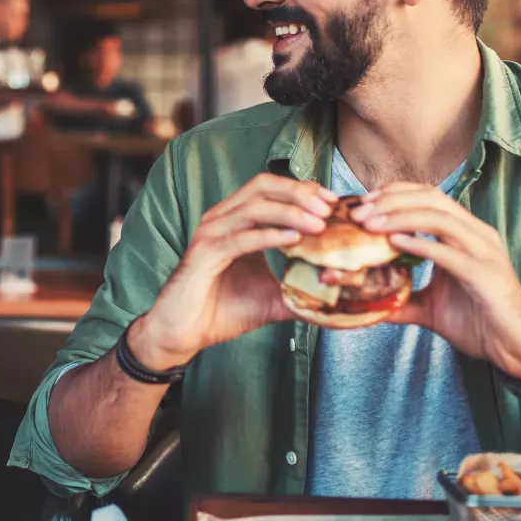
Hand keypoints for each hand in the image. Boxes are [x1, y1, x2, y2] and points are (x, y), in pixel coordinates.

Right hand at [131, 174, 337, 369]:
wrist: (183, 334)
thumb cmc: (222, 311)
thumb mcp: (271, 298)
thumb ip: (300, 290)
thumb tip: (336, 296)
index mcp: (236, 221)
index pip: (271, 189)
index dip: (304, 190)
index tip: (334, 202)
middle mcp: (221, 219)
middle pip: (262, 186)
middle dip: (299, 192)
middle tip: (329, 207)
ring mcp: (211, 234)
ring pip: (253, 207)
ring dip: (290, 211)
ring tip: (319, 223)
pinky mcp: (205, 254)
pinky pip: (241, 238)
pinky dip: (269, 235)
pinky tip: (294, 239)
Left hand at [352, 184, 520, 379]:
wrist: (516, 350)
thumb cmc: (478, 324)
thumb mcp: (429, 307)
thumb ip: (400, 298)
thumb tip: (363, 302)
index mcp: (464, 234)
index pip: (428, 196)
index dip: (394, 193)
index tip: (362, 204)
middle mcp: (476, 235)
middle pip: (431, 198)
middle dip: (390, 200)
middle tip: (358, 214)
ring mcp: (483, 252)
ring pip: (439, 217)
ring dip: (399, 216)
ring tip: (370, 225)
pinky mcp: (485, 274)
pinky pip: (449, 252)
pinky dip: (420, 243)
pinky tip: (395, 243)